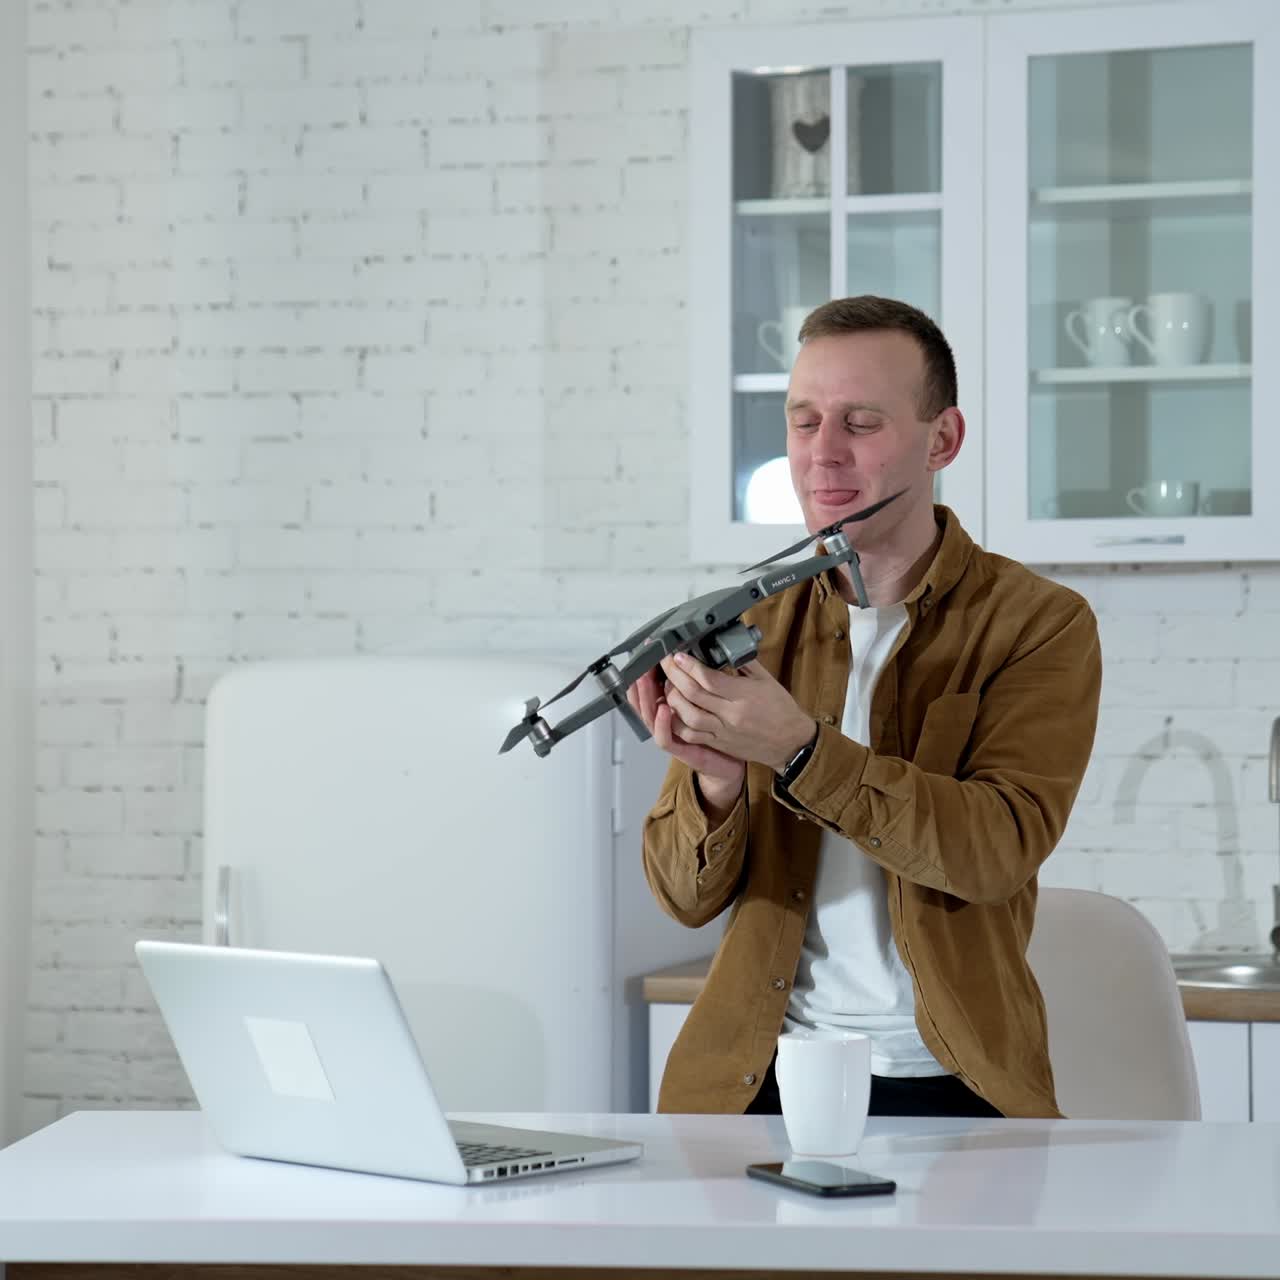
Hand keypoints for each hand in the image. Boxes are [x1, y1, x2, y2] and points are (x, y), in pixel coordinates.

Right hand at [627, 666, 744, 818]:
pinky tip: (664, 709)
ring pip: (649, 717)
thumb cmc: (722, 729)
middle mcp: (666, 722)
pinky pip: (664, 739)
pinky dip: (661, 725)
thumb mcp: (709, 700)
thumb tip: (698, 652)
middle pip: (644, 701)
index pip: (649, 689)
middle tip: (641, 664)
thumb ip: (700, 681)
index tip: (644, 656)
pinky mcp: (680, 751)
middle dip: (640, 682)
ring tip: (645, 680)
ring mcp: (671, 736)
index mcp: (671, 708)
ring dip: (646, 698)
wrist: (731, 763)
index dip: (643, 674)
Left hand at [657, 653, 816, 772]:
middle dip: (674, 675)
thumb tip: (724, 646)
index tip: (678, 655)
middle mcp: (731, 714)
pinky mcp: (719, 743)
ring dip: (673, 699)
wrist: (791, 742)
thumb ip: (744, 663)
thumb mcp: (767, 680)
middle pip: (694, 694)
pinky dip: (677, 722)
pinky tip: (671, 710)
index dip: (689, 665)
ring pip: (688, 716)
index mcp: (744, 695)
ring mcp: (723, 731)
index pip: (709, 679)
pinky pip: (692, 735)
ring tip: (668, 684)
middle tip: (666, 663)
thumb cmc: (781, 709)